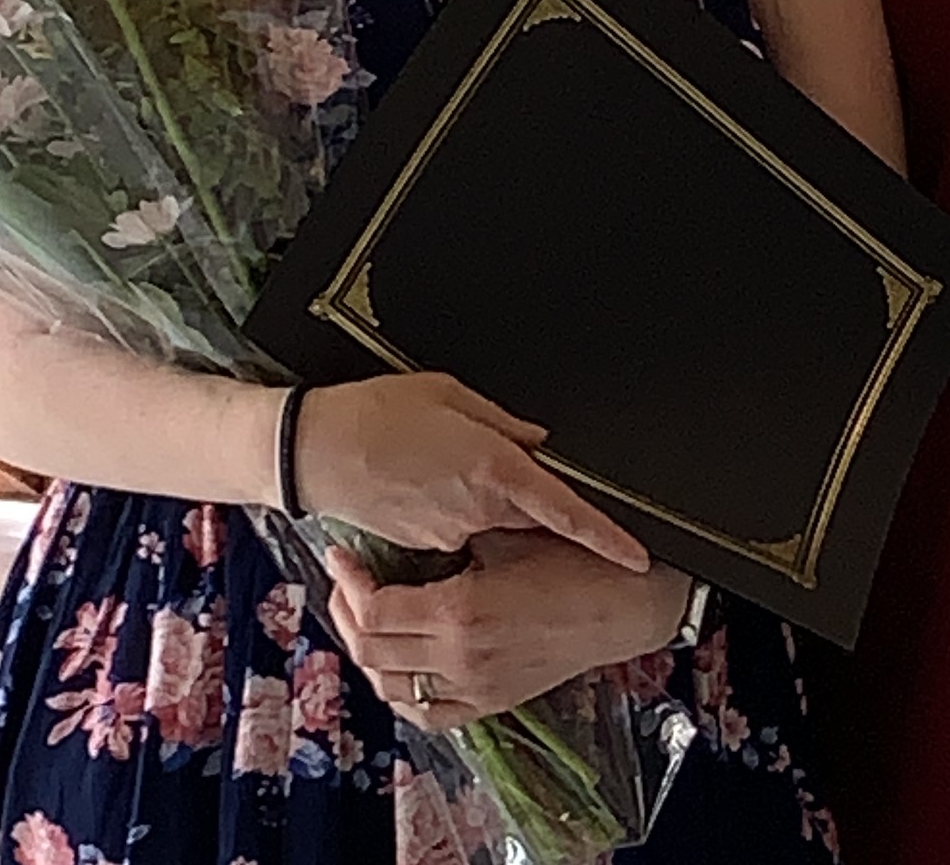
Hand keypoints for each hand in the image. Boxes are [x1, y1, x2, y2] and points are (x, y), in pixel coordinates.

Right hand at [294, 374, 650, 568]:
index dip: (605, 535)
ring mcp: (449, 534)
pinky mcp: (423, 546)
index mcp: (493, 468)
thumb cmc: (376, 412)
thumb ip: (504, 421)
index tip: (637, 555)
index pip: (566, 510)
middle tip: (491, 461)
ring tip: (439, 462)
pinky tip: (422, 483)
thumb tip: (539, 440)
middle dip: (529, 499)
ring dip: (484, 501)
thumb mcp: (449, 394)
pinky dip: (453, 512)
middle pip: (530, 515)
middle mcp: (478, 509)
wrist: (313, 449)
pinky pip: (457, 530)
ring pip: (491, 523)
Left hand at [322, 532, 688, 730]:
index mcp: (460, 611)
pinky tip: (398, 663)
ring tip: (365, 618)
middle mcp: (459, 658)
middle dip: (346, 614)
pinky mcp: (490, 702)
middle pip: (371, 649)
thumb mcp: (509, 533)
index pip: (374, 609)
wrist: (626, 607)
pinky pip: (428, 712)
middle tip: (346, 583)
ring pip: (390, 686)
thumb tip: (411, 525)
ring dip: (368, 653)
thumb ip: (456, 534)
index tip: (342, 558)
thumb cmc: (578, 563)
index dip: (348, 582)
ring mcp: (473, 687)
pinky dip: (402, 691)